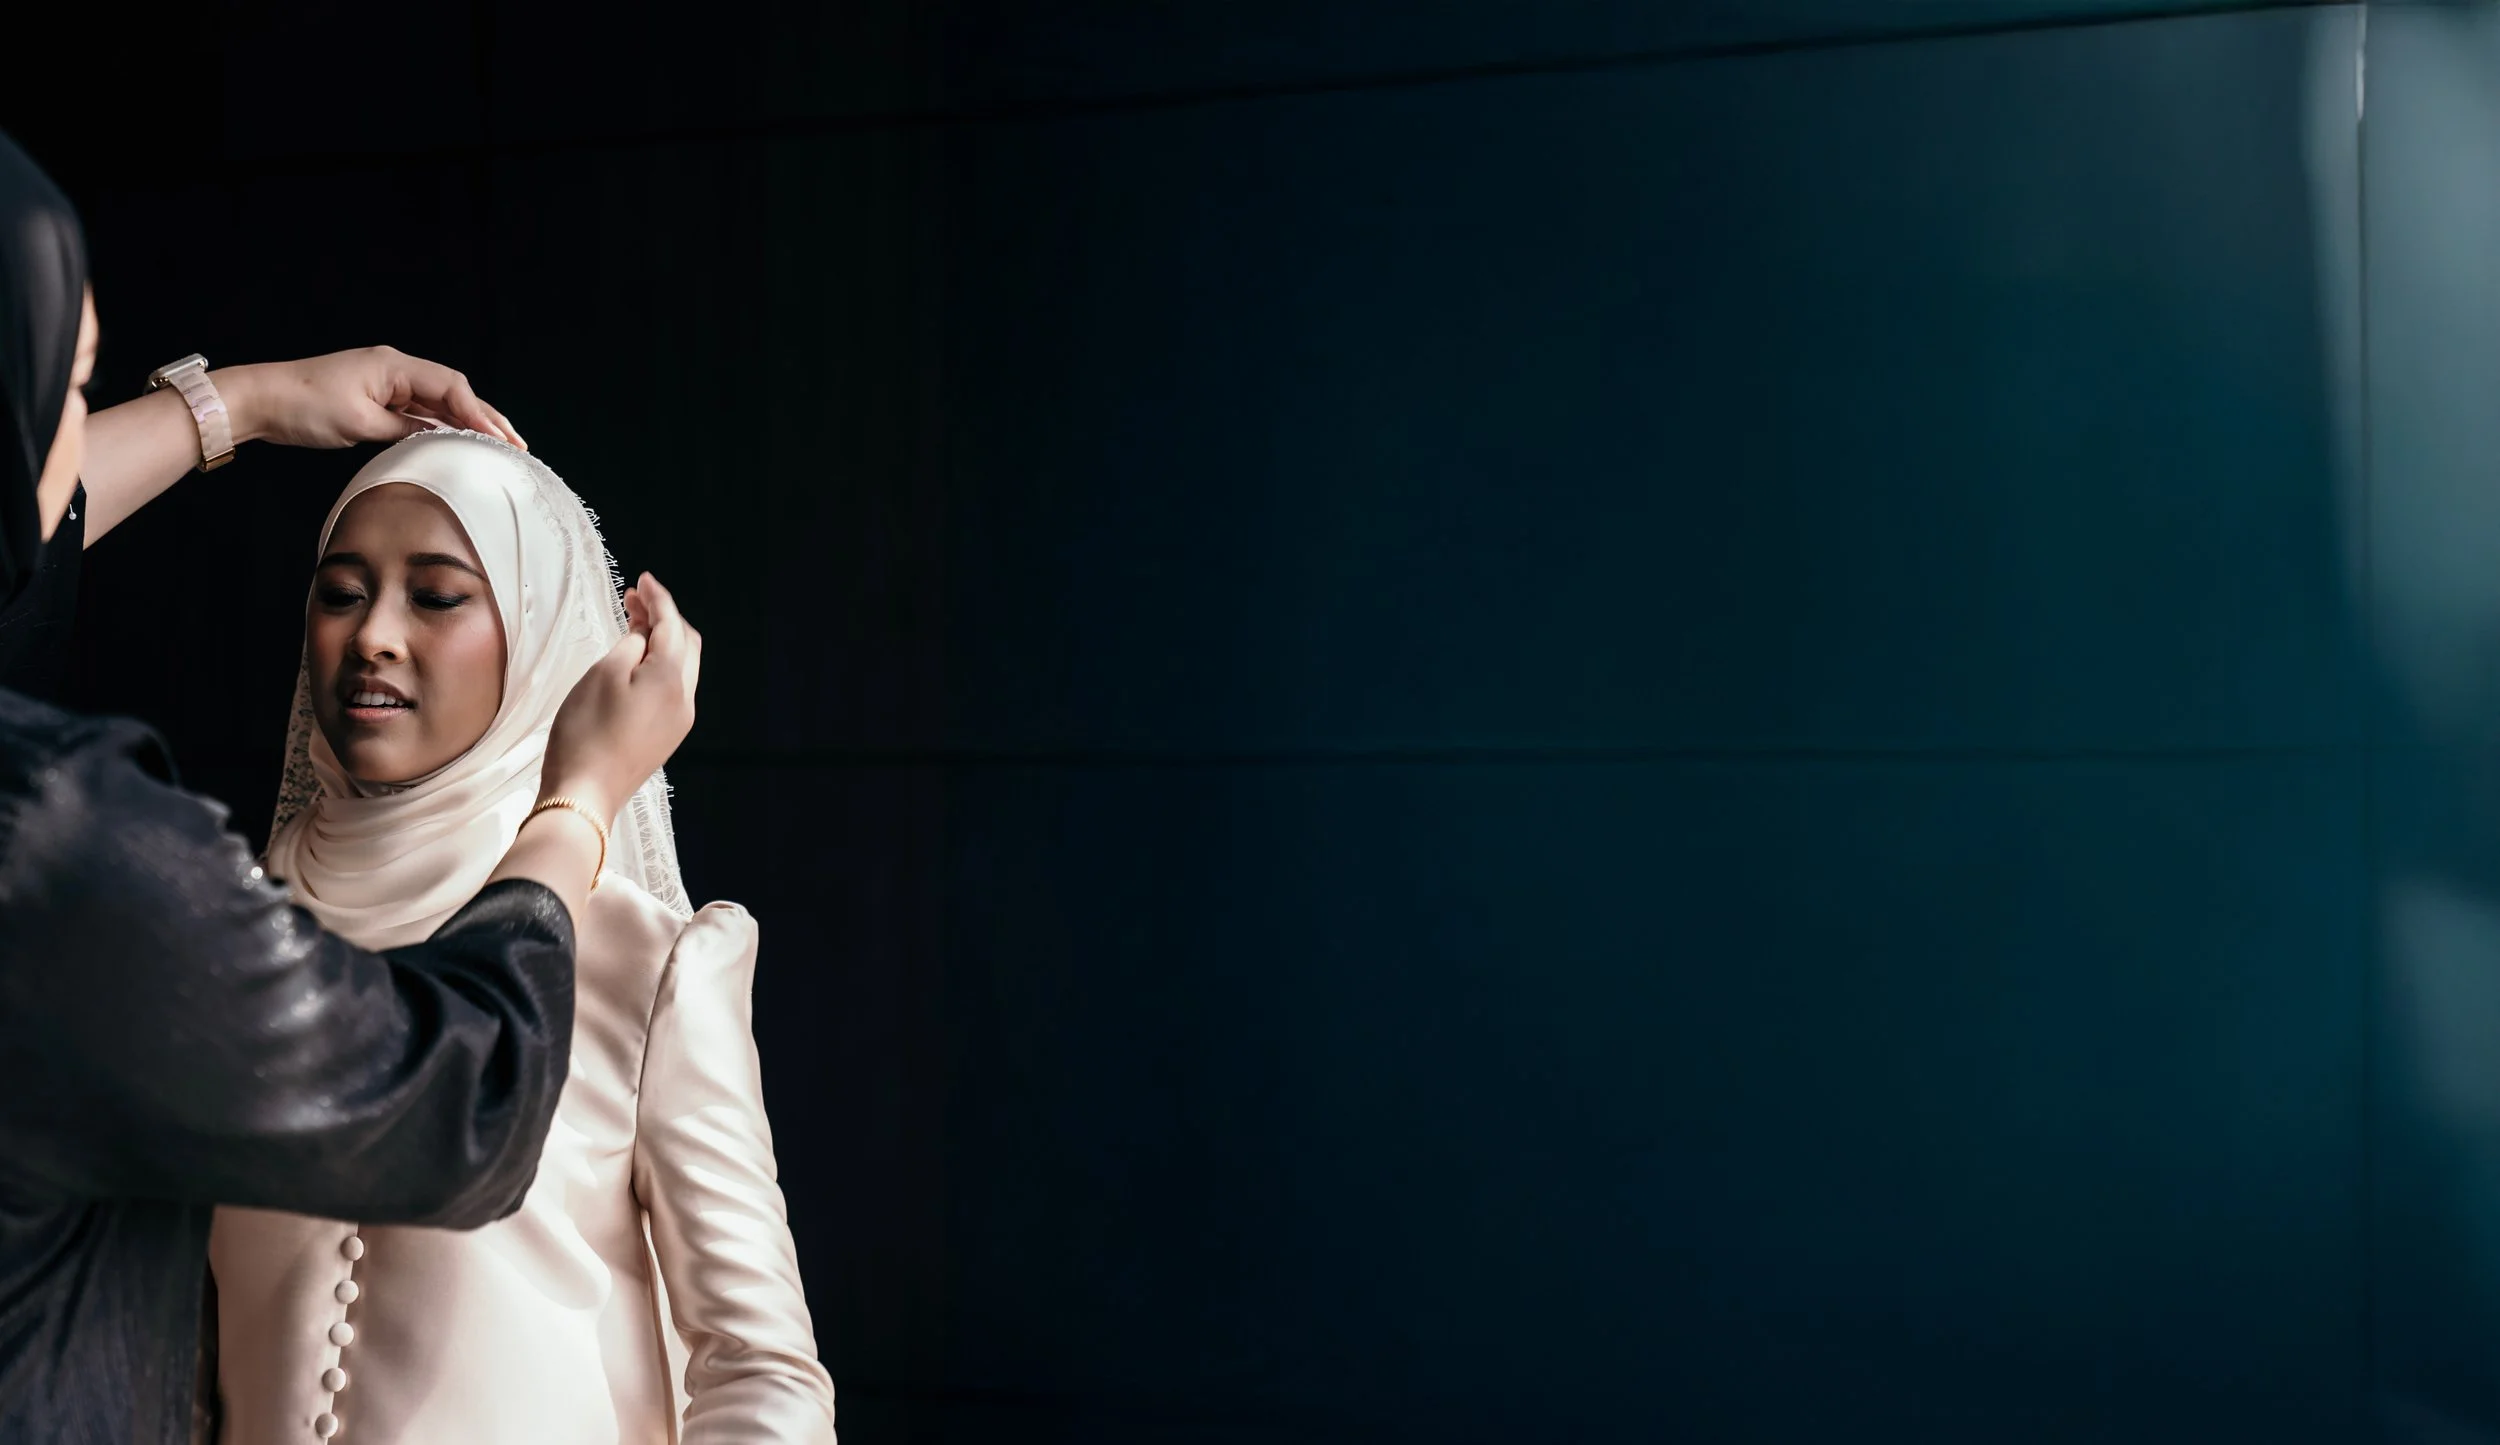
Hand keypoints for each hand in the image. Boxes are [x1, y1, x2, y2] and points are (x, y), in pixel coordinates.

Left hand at [216, 347, 525, 450]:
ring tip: (498, 445)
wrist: (261, 400)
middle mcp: (395, 369)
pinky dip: (442, 426)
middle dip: (485, 417)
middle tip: (515, 444)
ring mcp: (386, 383)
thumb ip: (404, 429)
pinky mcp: (377, 398)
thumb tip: (437, 437)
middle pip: (453, 391)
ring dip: (467, 423)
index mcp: (394, 366)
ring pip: (439, 402)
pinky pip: (419, 411)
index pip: (451, 387)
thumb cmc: (304, 406)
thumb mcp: (359, 423)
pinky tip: (459, 442)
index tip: (501, 438)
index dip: (480, 413)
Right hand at [543, 574, 701, 822]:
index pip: (673, 624)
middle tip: (633, 600)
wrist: (585, 795)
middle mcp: (685, 698)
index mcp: (673, 677)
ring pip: (681, 667)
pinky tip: (636, 662)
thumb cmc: (587, 730)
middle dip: (663, 617)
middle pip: (686, 644)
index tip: (642, 579)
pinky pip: (671, 689)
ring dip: (662, 642)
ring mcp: (678, 720)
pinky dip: (658, 666)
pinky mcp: (665, 737)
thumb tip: (646, 637)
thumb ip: (631, 645)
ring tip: (633, 626)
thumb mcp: (603, 673)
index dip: (658, 598)